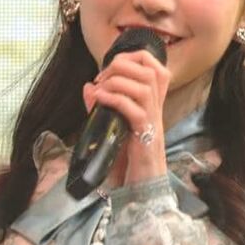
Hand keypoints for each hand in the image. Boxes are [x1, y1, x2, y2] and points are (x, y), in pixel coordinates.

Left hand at [81, 50, 169, 185]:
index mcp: (152, 103)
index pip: (155, 66)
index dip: (132, 58)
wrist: (141, 186)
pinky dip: (115, 99)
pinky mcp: (146, 136)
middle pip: (151, 70)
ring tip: (101, 89)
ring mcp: (153, 121)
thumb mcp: (113, 126)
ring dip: (118, 81)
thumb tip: (88, 87)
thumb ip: (101, 106)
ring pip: (145, 85)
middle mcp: (156, 109)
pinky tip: (100, 100)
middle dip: (122, 65)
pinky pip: (135, 110)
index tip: (109, 70)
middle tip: (102, 78)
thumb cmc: (129, 158)